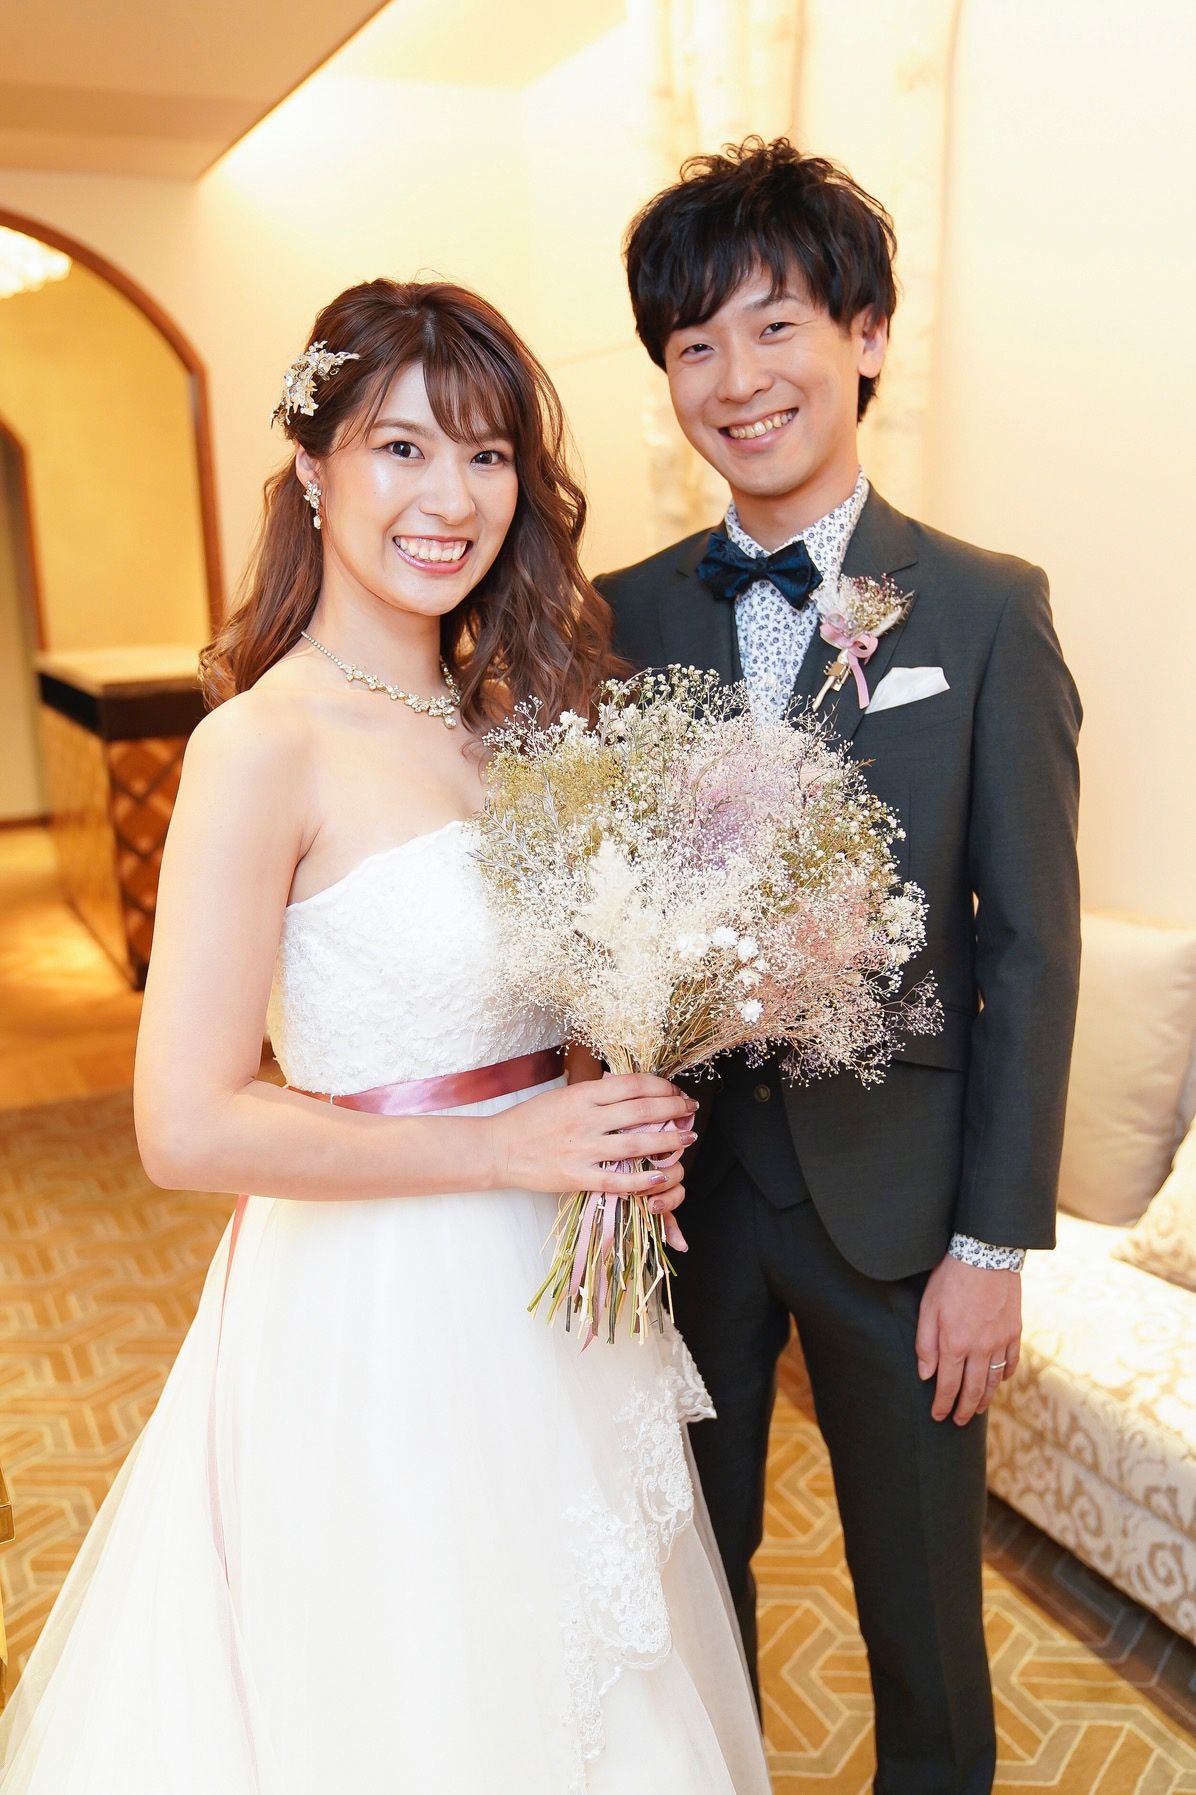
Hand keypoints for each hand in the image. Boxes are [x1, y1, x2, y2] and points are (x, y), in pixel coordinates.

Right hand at [487, 1073, 696, 1250]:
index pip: (633, 1085)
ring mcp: (582, 1149)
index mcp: (582, 1095)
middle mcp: (586, 1119)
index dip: (662, 1086)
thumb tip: (631, 1090)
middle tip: (690, 1109)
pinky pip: (617, 1179)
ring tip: (687, 1138)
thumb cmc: (529, 1120)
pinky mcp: (577, 1177)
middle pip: (642, 1110)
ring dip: (669, 1140)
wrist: (497, 1149)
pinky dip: (642, 1179)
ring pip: (637, 1143)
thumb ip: (595, 1095)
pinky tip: (661, 1175)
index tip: (675, 1090)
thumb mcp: (562, 1095)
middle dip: (674, 1108)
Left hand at [914, 1254, 1021, 1424]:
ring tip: (977, 1410)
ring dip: (985, 1398)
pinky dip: (1005, 1375)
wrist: (986, 1254)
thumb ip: (925, 1343)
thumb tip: (925, 1375)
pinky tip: (1000, 1381)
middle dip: (964, 1409)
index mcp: (954, 1344)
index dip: (942, 1404)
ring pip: (994, 1380)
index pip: (947, 1385)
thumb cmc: (950, 1278)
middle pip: (973, 1389)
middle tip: (958, 1421)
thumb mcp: (928, 1307)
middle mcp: (979, 1349)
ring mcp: (1000, 1341)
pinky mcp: (1014, 1331)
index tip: (938, 1416)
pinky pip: (1011, 1361)